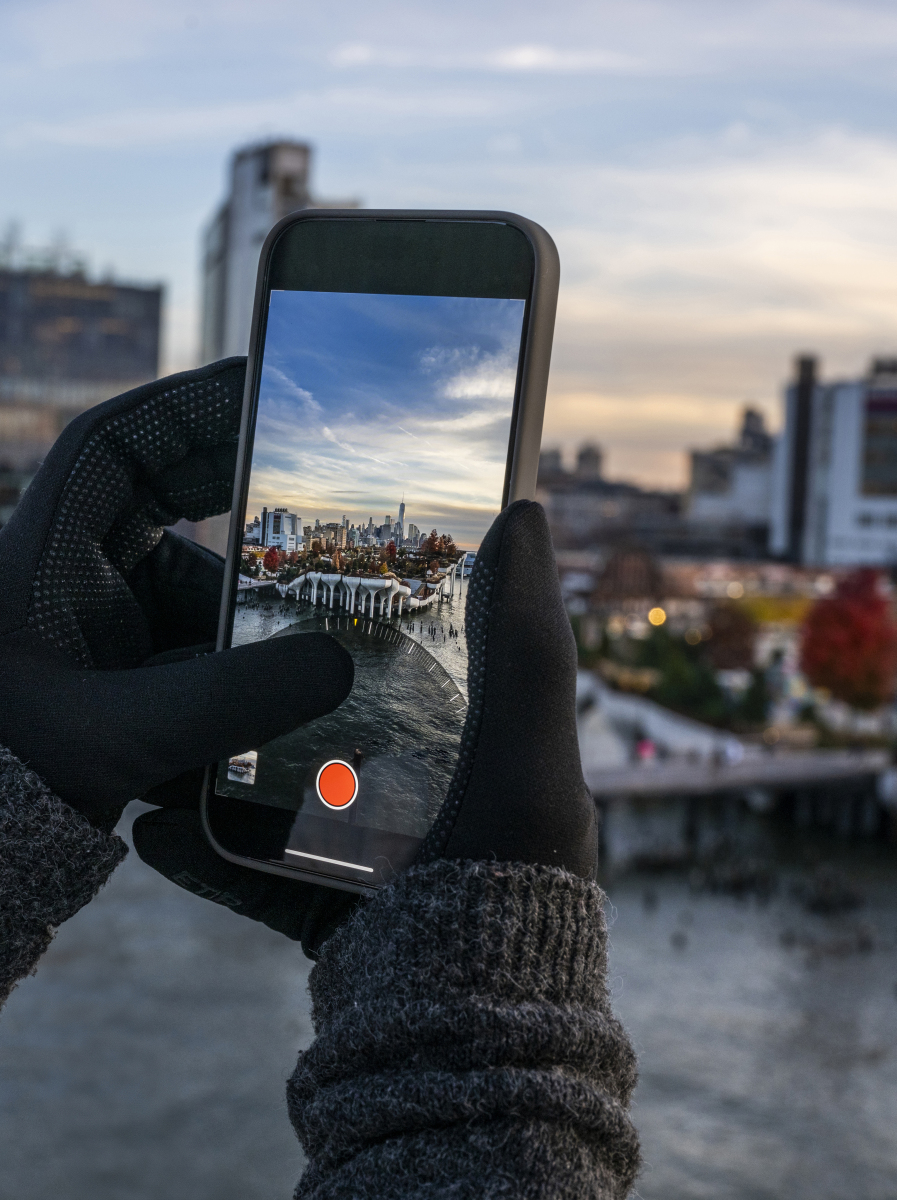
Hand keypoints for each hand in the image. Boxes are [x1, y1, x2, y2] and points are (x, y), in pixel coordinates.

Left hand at [0, 358, 353, 833]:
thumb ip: (232, 701)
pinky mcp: (117, 682)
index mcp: (38, 560)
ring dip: (240, 619)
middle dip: (234, 511)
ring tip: (295, 652)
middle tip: (308, 506)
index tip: (254, 381)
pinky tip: (262, 707)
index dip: (183, 404)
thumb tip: (340, 666)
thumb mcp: (119, 735)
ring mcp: (93, 635)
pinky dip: (229, 667)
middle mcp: (66, 584)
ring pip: (188, 591)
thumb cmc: (2, 783)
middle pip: (162, 508)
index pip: (111, 448)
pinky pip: (191, 649)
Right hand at [133, 497, 595, 955]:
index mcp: (485, 751)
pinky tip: (158, 826)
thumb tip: (528, 509)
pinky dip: (210, 852)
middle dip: (278, 687)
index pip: (429, 657)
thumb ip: (530, 638)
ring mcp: (376, 856)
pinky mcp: (330, 910)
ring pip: (285, 792)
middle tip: (217, 642)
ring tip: (170, 728)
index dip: (378, 612)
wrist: (468, 1031)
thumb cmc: (518, 878)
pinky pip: (258, 870)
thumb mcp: (533, 746)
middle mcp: (433, 797)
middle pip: (340, 720)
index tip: (318, 572)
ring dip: (226, 767)